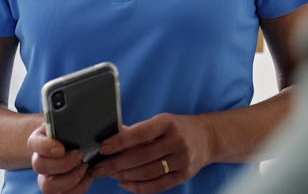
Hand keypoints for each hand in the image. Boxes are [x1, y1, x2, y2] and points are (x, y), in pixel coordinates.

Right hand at [28, 124, 92, 193]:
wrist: (74, 142)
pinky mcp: (57, 189)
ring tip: (85, 167)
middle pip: (39, 166)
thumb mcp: (68, 121)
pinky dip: (78, 188)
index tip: (61, 147)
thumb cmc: (71, 130)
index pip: (33, 143)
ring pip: (47, 186)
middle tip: (80, 155)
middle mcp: (39, 160)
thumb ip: (67, 119)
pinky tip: (88, 176)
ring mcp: (46, 177)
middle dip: (62, 163)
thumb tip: (74, 114)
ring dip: (70, 178)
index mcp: (40, 139)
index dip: (45, 147)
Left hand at [90, 113, 211, 192]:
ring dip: (124, 175)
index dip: (119, 142)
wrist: (208, 138)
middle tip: (99, 168)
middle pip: (141, 156)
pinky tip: (124, 183)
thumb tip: (110, 135)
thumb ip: (137, 130)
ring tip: (110, 174)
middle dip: (116, 163)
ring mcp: (181, 160)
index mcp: (167, 123)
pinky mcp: (183, 176)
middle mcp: (176, 141)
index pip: (140, 133)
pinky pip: (157, 185)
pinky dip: (138, 187)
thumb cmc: (177, 128)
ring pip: (147, 173)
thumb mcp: (160, 122)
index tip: (103, 148)